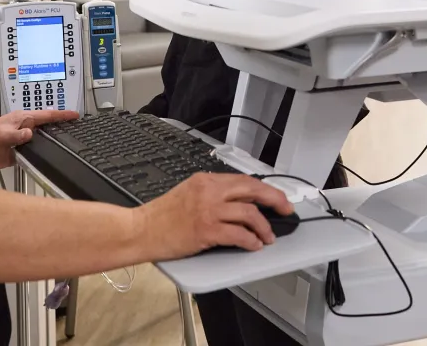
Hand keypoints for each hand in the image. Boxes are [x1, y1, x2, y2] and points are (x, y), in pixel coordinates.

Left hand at [0, 109, 78, 169]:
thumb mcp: (2, 134)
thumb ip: (17, 134)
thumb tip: (30, 133)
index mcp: (22, 119)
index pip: (46, 115)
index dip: (61, 115)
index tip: (74, 114)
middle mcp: (24, 128)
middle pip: (47, 126)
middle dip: (60, 125)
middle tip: (74, 126)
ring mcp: (22, 140)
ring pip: (42, 139)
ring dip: (50, 141)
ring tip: (66, 141)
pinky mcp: (19, 152)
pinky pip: (34, 153)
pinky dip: (41, 154)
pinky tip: (48, 157)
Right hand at [135, 173, 293, 258]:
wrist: (141, 230)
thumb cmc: (161, 216)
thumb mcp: (188, 192)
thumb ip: (211, 193)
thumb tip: (237, 201)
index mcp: (205, 180)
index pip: (243, 180)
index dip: (264, 189)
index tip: (275, 197)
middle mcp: (209, 191)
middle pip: (252, 189)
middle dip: (274, 199)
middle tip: (285, 209)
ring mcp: (208, 210)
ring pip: (249, 212)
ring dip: (263, 226)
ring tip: (267, 236)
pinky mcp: (206, 231)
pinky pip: (238, 234)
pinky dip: (251, 240)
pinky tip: (254, 245)